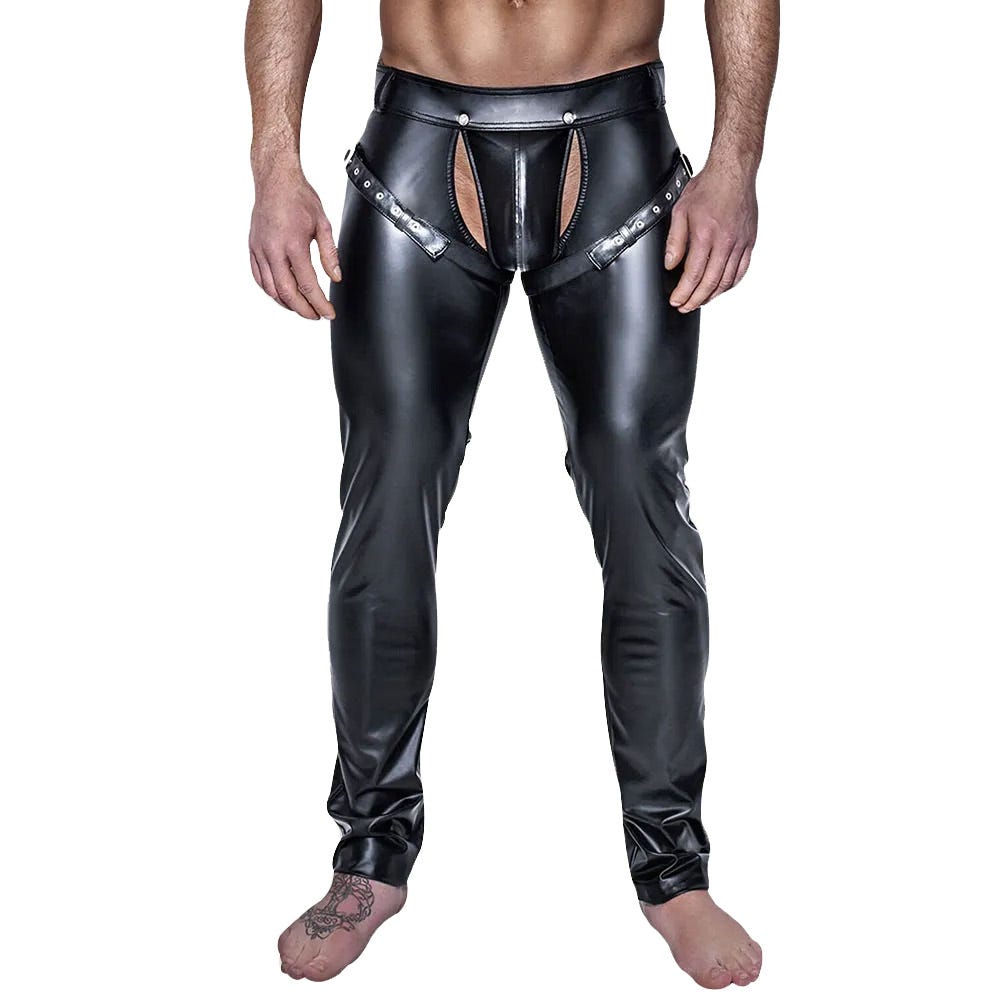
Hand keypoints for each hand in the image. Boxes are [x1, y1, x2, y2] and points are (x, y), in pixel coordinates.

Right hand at [249, 163, 340, 319]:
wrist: (275, 180)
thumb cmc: (299, 198)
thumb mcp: (323, 224)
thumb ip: (330, 254)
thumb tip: (336, 278)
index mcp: (293, 244)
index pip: (307, 284)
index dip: (319, 303)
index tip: (329, 313)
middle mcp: (273, 249)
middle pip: (287, 293)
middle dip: (303, 310)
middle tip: (316, 316)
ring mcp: (260, 250)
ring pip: (270, 289)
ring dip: (287, 304)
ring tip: (302, 308)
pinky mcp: (252, 248)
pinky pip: (259, 278)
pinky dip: (270, 291)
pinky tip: (282, 295)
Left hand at [663, 159, 757, 312]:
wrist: (733, 172)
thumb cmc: (707, 187)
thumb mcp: (681, 211)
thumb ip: (675, 240)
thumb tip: (670, 264)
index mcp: (706, 235)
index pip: (693, 274)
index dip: (683, 293)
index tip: (676, 301)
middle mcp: (725, 241)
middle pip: (711, 283)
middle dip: (695, 300)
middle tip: (685, 307)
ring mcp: (740, 243)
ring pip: (727, 280)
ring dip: (712, 295)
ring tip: (699, 301)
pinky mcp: (749, 241)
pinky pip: (741, 270)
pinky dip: (730, 284)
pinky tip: (720, 288)